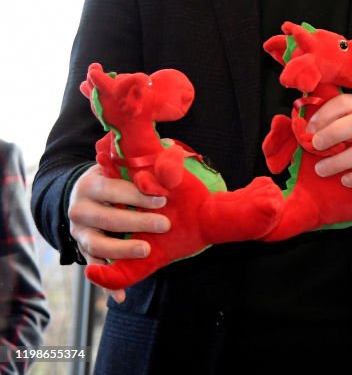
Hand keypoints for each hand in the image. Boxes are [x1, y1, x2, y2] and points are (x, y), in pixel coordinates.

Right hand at [68, 165, 169, 301]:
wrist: (82, 194)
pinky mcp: (83, 251)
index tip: (163, 200)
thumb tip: (172, 155)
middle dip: (138, 222)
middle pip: (108, 219)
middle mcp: (79, 210)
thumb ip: (143, 164)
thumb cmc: (113, 177)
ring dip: (122, 250)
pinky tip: (121, 296)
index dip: (139, 195)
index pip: (114, 189)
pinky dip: (107, 284)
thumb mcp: (122, 167)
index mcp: (90, 185)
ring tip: (147, 251)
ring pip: (97, 246)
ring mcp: (79, 233)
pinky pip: (95, 270)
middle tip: (165, 225)